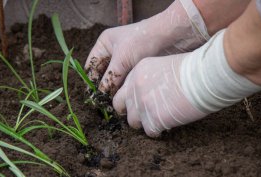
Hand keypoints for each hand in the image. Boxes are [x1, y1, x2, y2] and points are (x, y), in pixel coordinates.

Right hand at [85, 0, 208, 95]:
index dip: (90, 80)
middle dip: (102, 88)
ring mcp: (125, 61)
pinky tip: (123, 100)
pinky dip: (124, 90)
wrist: (171, 37)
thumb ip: (109, 77)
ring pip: (114, 80)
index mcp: (105, 44)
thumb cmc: (142, 41)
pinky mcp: (136, 69)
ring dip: (113, 91)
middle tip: (102, 103)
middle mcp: (113, 53)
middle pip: (102, 74)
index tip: (91, 96)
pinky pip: (126, 82)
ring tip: (112, 105)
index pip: (92, 65)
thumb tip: (100, 95)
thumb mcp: (122, 59)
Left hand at [113, 30, 260, 136]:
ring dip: (145, 122)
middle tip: (145, 115)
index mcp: (137, 72)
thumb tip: (148, 95)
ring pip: (132, 122)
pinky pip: (149, 131)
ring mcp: (142, 103)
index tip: (139, 104)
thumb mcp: (163, 65)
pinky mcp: (153, 118)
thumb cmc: (192, 69)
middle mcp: (135, 87)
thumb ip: (150, 79)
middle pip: (119, 106)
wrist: (205, 75)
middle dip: (130, 112)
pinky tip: (169, 123)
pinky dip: (158, 130)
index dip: (130, 99)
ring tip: (161, 118)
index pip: (122, 90)